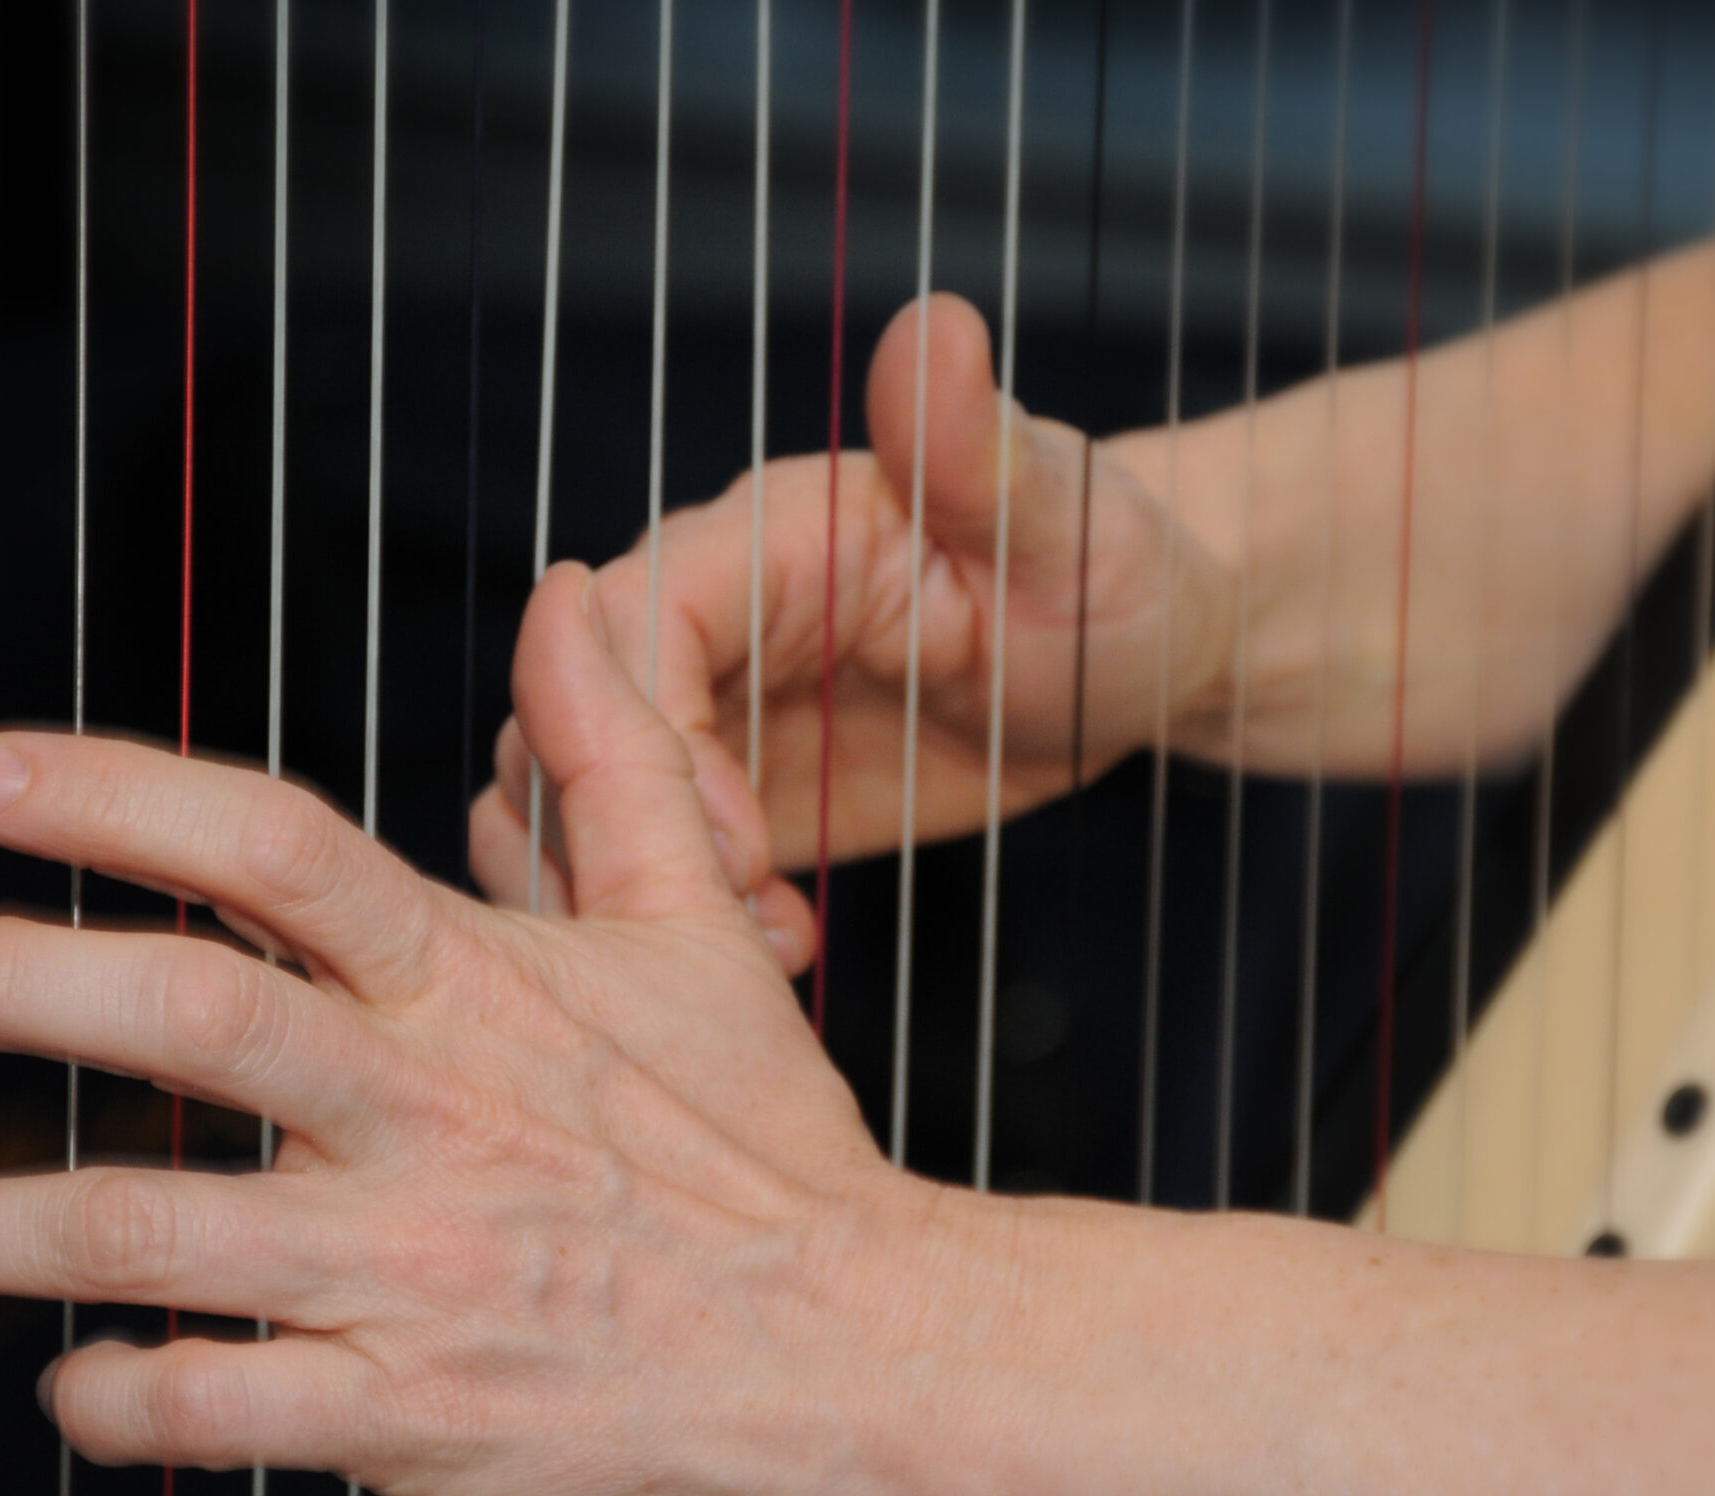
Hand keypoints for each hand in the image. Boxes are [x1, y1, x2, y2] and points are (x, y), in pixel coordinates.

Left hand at [0, 563, 957, 1495]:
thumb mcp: (702, 932)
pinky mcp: (418, 1413)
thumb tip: (572, 595)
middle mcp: (434, 1113)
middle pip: (182, 1014)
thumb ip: (612, 759)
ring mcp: (420, 1266)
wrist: (872, 1357)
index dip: (115, 795)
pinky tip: (65, 1384)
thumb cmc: (772, 1150)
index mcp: (486, 989)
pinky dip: (117, 1396)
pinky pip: (219, 1407)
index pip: (278, 850)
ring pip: (152, 1230)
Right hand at [469, 293, 1238, 885]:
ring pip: (580, 788)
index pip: (645, 618)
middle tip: (738, 924)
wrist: (1138, 650)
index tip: (740, 841)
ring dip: (636, 879)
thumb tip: (935, 330)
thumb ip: (979, 446)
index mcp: (773, 533)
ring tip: (763, 942)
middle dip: (623, 831)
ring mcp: (720, 706)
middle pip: (575, 716)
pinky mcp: (740, 787)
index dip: (660, 736)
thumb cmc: (1111, 564)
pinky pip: (648, 847)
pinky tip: (786, 946)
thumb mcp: (1063, 520)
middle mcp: (722, 613)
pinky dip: (678, 909)